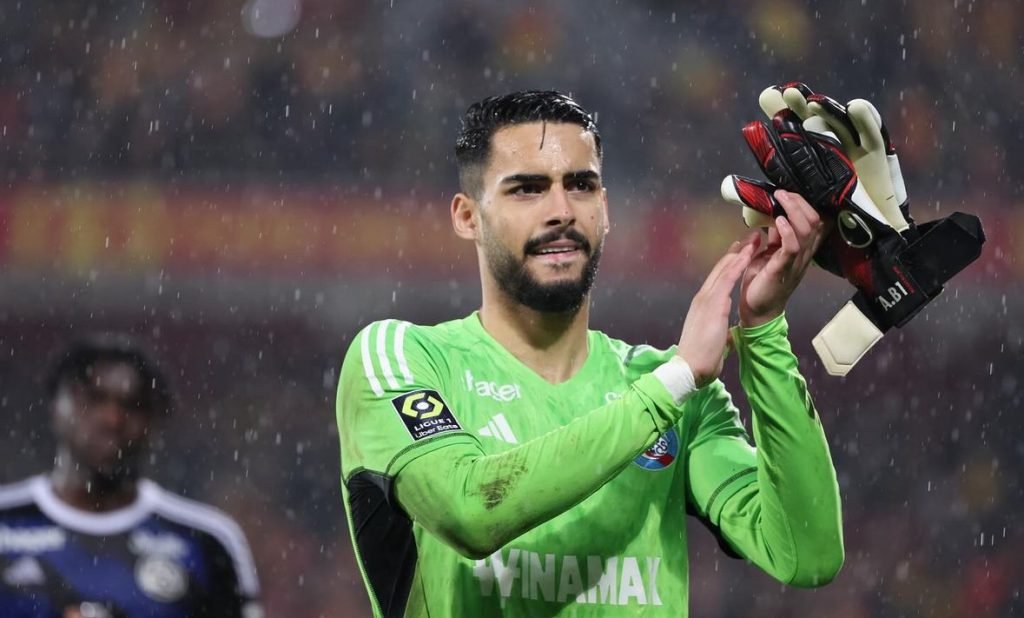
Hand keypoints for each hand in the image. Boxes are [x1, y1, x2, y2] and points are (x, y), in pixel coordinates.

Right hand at [677, 234, 756, 385]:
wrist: (689, 367)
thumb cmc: (700, 358)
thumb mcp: (711, 340)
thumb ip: (717, 332)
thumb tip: (722, 335)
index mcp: (702, 306)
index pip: (717, 280)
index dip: (729, 266)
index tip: (739, 254)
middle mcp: (703, 298)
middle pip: (720, 270)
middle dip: (735, 253)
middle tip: (748, 238)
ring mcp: (707, 299)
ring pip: (724, 270)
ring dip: (739, 254)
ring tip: (752, 241)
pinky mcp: (713, 304)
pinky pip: (727, 279)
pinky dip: (737, 265)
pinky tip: (747, 255)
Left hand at [739, 190, 826, 327]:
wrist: (758, 310)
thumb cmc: (763, 281)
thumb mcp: (770, 253)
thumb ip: (776, 237)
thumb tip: (773, 216)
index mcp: (802, 249)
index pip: (816, 221)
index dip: (805, 205)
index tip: (787, 194)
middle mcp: (804, 254)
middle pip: (815, 221)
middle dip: (799, 203)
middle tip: (782, 193)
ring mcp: (796, 261)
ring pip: (806, 230)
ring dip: (793, 211)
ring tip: (781, 199)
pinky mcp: (783, 269)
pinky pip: (792, 247)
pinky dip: (787, 231)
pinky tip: (778, 221)